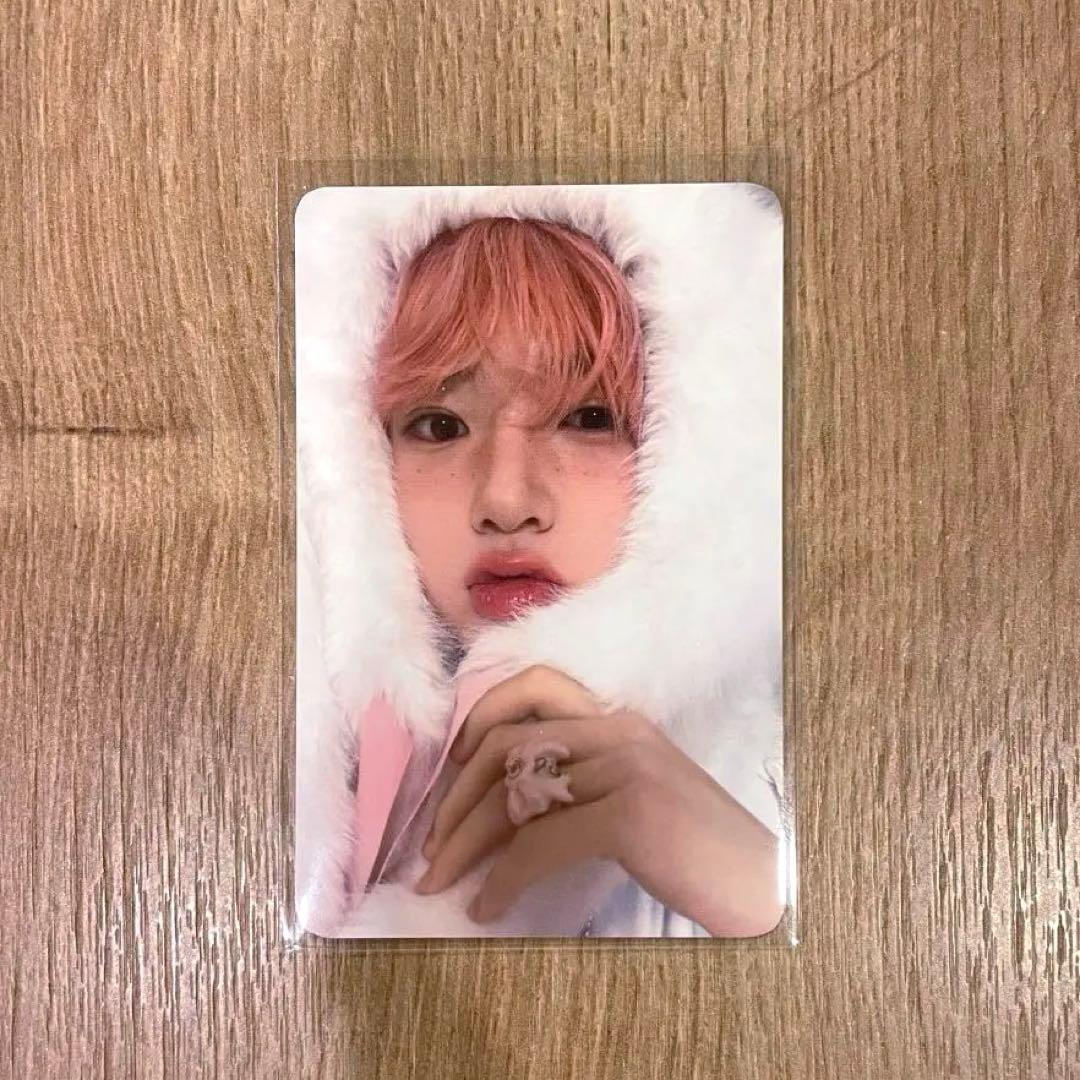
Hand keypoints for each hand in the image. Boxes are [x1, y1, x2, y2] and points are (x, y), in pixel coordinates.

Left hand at [415, 665, 783, 936]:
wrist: (765, 884)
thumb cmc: (698, 848)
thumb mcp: (638, 794)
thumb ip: (583, 781)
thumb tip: (506, 808)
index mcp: (620, 720)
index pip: (535, 686)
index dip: (480, 718)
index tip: (452, 771)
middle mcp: (620, 731)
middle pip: (507, 744)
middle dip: (455, 798)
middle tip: (431, 847)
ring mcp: (626, 768)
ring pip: (513, 794)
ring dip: (463, 843)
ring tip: (440, 881)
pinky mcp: (630, 814)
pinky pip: (538, 843)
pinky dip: (501, 879)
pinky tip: (488, 907)